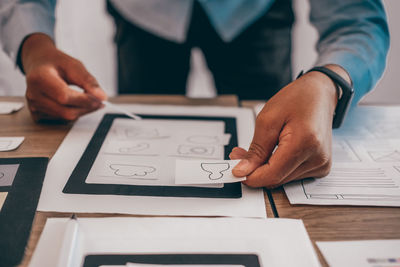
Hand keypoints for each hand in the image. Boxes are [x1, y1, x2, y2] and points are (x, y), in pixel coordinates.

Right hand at [21, 33, 106, 121]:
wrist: (39, 64)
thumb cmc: (56, 63)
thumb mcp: (74, 65)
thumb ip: (88, 81)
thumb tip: (101, 96)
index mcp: (39, 78)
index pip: (65, 96)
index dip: (85, 100)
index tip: (100, 99)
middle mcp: (33, 94)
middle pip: (66, 111)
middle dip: (87, 108)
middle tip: (99, 101)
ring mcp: (34, 105)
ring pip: (65, 116)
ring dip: (81, 111)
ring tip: (89, 100)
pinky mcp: (37, 113)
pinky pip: (61, 118)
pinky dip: (73, 112)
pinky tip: (77, 103)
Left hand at [230, 65, 349, 187]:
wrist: (319, 94)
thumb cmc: (297, 99)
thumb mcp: (267, 119)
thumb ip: (256, 150)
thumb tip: (243, 170)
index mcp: (305, 143)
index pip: (273, 175)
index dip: (250, 176)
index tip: (235, 170)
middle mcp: (317, 158)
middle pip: (276, 179)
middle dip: (255, 170)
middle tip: (240, 154)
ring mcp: (321, 165)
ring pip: (282, 179)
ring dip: (266, 169)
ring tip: (259, 148)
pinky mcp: (320, 167)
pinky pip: (291, 175)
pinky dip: (278, 167)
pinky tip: (274, 153)